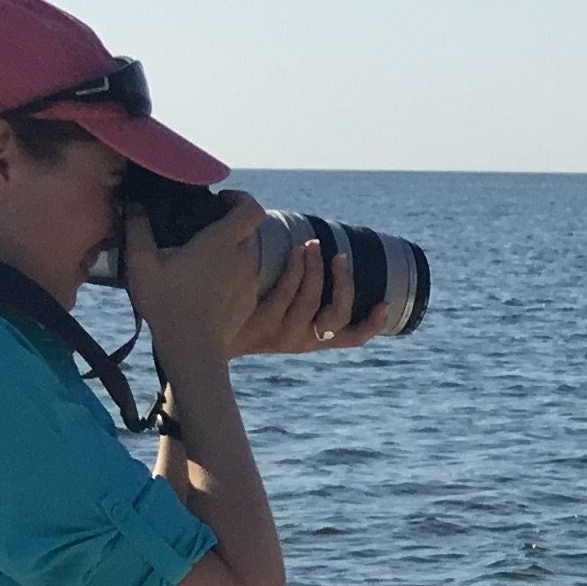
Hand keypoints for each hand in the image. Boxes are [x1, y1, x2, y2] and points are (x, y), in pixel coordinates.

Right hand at [120, 186, 263, 372]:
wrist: (193, 348)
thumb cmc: (166, 304)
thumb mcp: (141, 263)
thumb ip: (137, 228)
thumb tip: (132, 204)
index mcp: (221, 243)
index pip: (252, 209)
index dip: (241, 198)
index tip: (220, 199)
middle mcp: (243, 259)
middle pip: (249, 229)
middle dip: (230, 223)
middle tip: (204, 227)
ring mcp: (250, 281)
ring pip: (248, 253)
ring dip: (230, 249)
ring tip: (201, 256)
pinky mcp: (250, 300)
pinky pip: (247, 276)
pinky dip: (233, 271)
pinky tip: (207, 280)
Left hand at [229, 232, 390, 359]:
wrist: (203, 334)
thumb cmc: (241, 317)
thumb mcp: (277, 318)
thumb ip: (298, 299)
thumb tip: (309, 256)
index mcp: (313, 341)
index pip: (353, 339)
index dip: (372, 324)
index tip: (383, 303)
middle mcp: (303, 340)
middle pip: (337, 313)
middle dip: (342, 281)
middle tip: (338, 256)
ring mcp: (282, 333)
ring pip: (312, 300)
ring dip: (316, 269)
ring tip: (311, 245)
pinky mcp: (261, 323)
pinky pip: (285, 295)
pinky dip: (294, 271)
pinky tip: (293, 251)